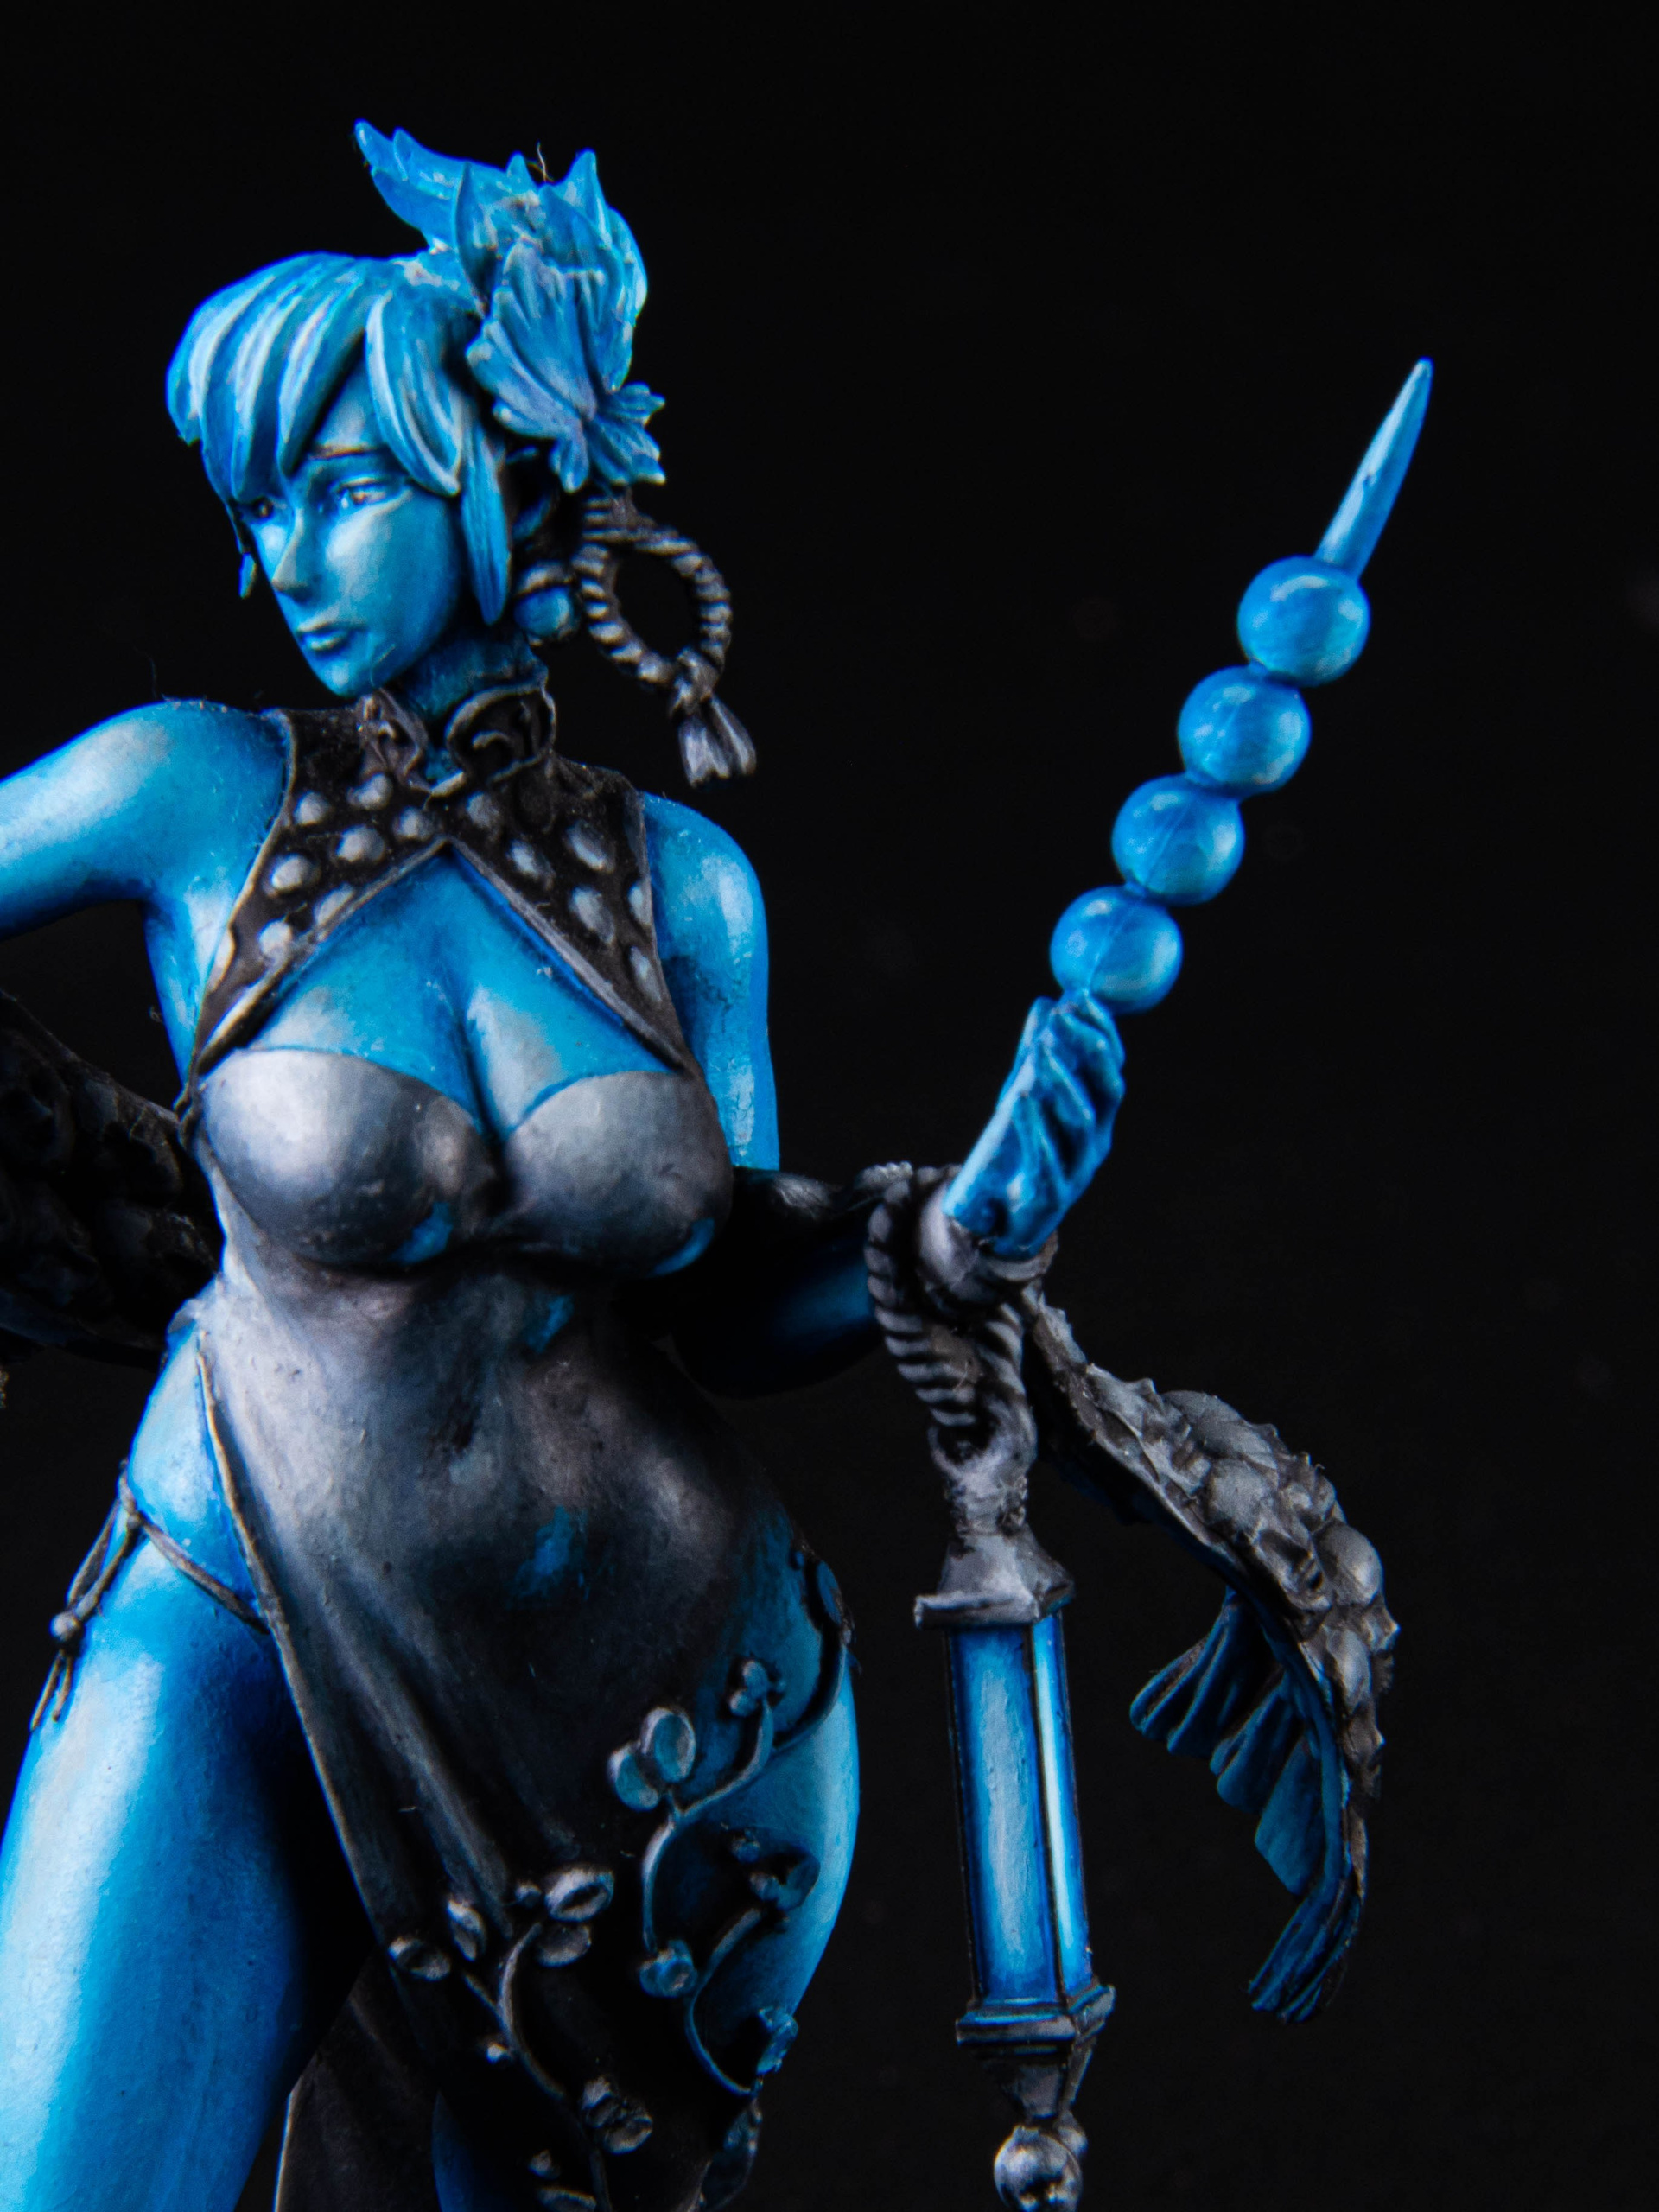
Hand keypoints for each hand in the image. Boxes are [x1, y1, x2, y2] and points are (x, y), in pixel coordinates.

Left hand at [941, 991, 1125, 1257]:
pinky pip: (1048, 1156)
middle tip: (1063, 1021)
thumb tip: (1045, 1003)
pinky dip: (1035, 1127)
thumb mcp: (1027, 1096)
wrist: (1009, 1218)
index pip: (1112, 1066)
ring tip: (1040, 1052)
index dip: (1102, 1031)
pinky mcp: (1054, 1192)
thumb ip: (1035, 1055)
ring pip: (1083, 1122)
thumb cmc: (1025, 1151)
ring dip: (1063, 1083)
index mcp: (1099, 1115)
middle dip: (1089, 1051)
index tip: (1081, 997)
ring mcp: (1079, 1168)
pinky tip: (1020, 1100)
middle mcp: (1098, 1140)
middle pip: (1108, 1091)